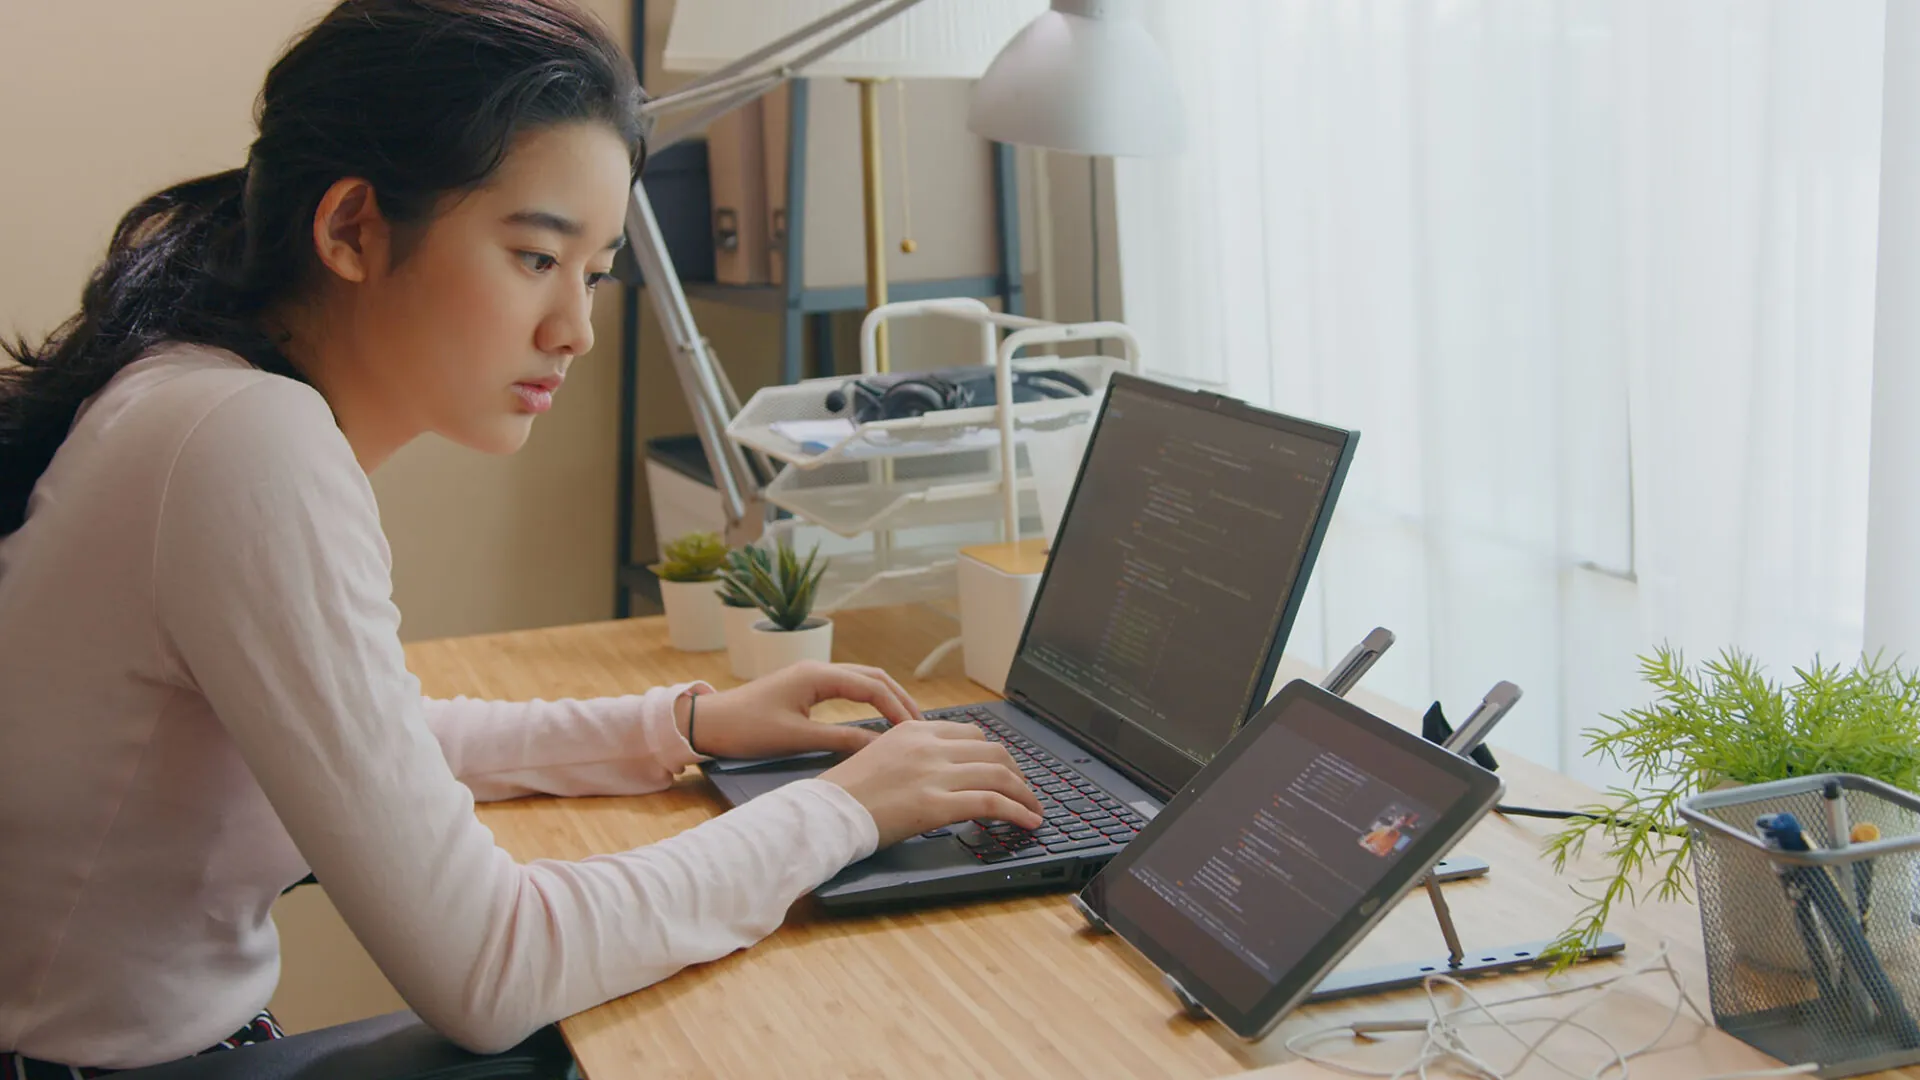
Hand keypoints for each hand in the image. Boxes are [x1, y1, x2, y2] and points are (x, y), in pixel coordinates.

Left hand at [683, 660, 921, 760]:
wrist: (707, 723)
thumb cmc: (746, 729)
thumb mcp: (796, 739)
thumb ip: (840, 740)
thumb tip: (878, 746)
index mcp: (817, 675)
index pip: (871, 686)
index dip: (897, 707)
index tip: (915, 730)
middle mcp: (818, 669)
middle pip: (872, 677)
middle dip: (899, 698)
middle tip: (920, 725)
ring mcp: (811, 676)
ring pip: (861, 680)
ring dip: (885, 697)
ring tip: (905, 721)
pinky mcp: (804, 687)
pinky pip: (846, 687)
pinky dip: (868, 699)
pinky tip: (876, 717)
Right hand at [820, 721, 1044, 846]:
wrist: (825, 811)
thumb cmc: (846, 791)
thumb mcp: (881, 754)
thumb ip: (913, 753)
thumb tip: (940, 768)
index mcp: (915, 729)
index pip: (972, 733)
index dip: (996, 754)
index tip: (1004, 771)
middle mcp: (929, 746)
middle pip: (993, 751)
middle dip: (1017, 773)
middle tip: (1024, 793)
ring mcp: (934, 774)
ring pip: (1000, 775)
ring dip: (1025, 795)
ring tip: (1033, 811)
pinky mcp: (936, 805)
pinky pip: (992, 804)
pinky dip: (1018, 812)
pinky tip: (1027, 823)